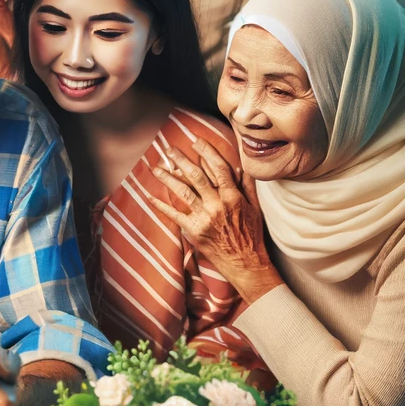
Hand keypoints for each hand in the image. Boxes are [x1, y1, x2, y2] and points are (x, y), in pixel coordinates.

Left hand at [146, 139, 281, 301]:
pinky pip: (174, 214)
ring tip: (155, 168)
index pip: (218, 168)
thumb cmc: (252, 235)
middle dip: (181, 160)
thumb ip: (247, 186)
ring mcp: (205, 217)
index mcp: (233, 196)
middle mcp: (218, 204)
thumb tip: (240, 166)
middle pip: (196, 176)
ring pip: (183, 192)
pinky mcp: (194, 230)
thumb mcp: (255, 208)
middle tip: (169, 149)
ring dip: (167, 178)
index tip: (196, 141)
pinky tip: (150, 197)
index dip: (207, 152)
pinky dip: (161, 205)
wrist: (246, 264)